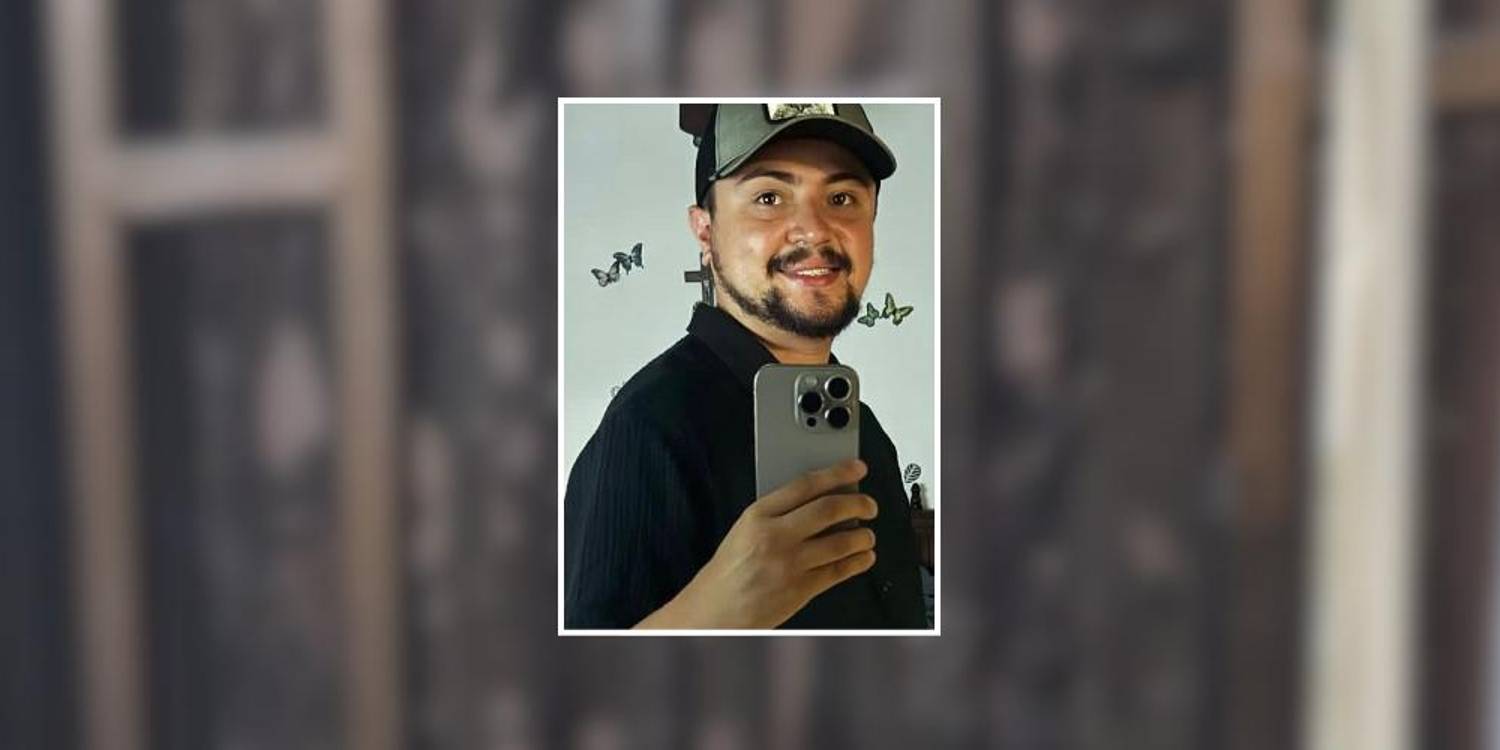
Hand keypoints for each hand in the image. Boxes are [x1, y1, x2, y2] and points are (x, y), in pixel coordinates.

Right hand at [634, 459, 878, 628]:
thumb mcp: (745, 530)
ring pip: (841, 541)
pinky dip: (858, 562)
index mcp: (758, 516)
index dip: (836, 473)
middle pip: (829, 509)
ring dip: (863, 536)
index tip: (855, 468)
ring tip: (867, 534)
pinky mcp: (800, 589)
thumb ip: (779, 513)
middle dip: (858, 503)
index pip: (805, 485)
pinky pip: (839, 571)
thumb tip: (822, 500)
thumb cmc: (729, 572)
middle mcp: (775, 536)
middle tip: (869, 504)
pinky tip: (864, 557)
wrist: (715, 611)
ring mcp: (789, 564)